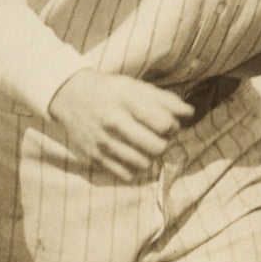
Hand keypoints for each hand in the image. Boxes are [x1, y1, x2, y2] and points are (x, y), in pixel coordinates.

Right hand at [48, 71, 194, 180]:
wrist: (70, 97)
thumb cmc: (110, 91)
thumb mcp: (136, 87)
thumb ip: (165, 100)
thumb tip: (190, 113)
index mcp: (126, 100)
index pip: (164, 124)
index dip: (172, 127)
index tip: (167, 124)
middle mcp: (113, 122)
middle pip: (157, 147)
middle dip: (164, 144)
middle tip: (158, 137)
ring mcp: (102, 142)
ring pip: (144, 164)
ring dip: (150, 157)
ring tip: (144, 146)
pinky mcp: (94, 157)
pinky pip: (126, 174)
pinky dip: (134, 168)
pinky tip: (132, 155)